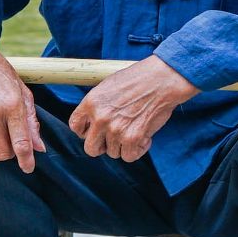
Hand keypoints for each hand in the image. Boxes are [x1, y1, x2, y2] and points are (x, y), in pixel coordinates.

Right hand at [0, 30, 42, 172]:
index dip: (26, 160)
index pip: (21, 143)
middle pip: (2, 154)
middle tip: (7, 140)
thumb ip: (31, 121)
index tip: (28, 168)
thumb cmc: (1, 76)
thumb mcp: (22, 92)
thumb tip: (39, 148)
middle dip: (8, 152)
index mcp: (13, 104)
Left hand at [69, 56, 197, 160]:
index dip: (85, 131)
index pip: (75, 126)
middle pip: (90, 148)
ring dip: (124, 145)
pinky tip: (144, 137)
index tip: (94, 131)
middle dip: (102, 146)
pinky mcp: (132, 138)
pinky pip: (129, 156)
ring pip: (113, 153)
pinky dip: (137, 150)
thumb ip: (98, 105)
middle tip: (114, 138)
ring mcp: (115, 130)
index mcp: (91, 102)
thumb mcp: (109, 86)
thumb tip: (94, 122)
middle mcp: (100, 118)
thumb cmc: (139, 79)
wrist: (161, 80)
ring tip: (135, 129)